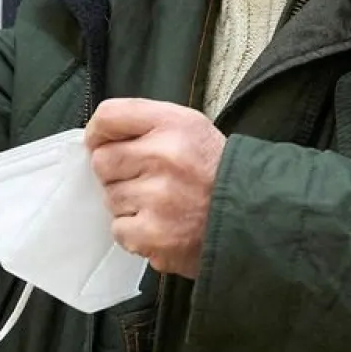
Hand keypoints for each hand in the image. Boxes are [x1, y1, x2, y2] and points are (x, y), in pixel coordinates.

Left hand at [85, 99, 226, 278]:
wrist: (254, 218)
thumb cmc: (215, 171)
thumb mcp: (190, 127)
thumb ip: (146, 124)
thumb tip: (96, 138)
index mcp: (173, 124)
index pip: (109, 116)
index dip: (98, 132)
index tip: (100, 143)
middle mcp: (164, 156)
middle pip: (101, 161)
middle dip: (117, 173)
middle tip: (145, 180)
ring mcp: (158, 198)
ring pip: (110, 198)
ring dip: (128, 204)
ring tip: (161, 204)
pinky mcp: (154, 235)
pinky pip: (119, 230)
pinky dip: (135, 232)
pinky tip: (161, 226)